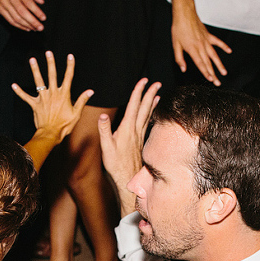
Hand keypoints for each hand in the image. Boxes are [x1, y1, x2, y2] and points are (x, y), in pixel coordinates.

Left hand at [13, 52, 93, 143]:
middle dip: (50, 63)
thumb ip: (82, 100)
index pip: (68, 77)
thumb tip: (90, 91)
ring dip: (35, 70)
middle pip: (52, 75)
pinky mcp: (35, 105)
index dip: (70, 66)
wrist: (51, 134)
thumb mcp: (76, 113)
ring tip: (32, 59)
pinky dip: (19, 91)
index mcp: (64, 95)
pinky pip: (26, 97)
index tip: (70, 56)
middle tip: (48, 52)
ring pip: (38, 82)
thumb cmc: (65, 125)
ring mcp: (43, 99)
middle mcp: (53, 94)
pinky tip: (14, 85)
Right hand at [97, 77, 160, 211]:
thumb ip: (104, 131)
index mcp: (127, 129)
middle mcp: (136, 130)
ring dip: (152, 103)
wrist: (128, 180)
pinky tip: (152, 114)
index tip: (144, 80)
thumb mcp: (106, 148)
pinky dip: (151, 115)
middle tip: (157, 83)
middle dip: (150, 94)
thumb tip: (102, 116)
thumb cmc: (116, 165)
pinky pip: (147, 124)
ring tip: (157, 94)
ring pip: (148, 115)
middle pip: (145, 108)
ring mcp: (140, 136)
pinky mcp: (141, 142)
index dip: (138, 92)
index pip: (134, 106)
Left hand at [170, 0, 230, 84]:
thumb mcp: (175, 44)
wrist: (184, 13)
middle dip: (213, 74)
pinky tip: (229, 51)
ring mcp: (206, 40)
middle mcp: (201, 46)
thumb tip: (183, 69)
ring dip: (220, 65)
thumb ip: (179, 58)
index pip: (200, 64)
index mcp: (192, 49)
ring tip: (224, 73)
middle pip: (208, 63)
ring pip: (214, 55)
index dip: (206, 73)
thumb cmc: (178, 28)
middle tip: (218, 83)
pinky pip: (217, 42)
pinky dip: (224, 46)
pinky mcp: (208, 35)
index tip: (210, 80)